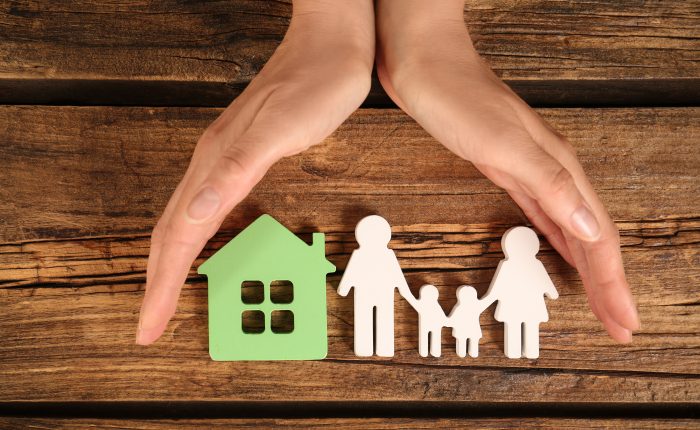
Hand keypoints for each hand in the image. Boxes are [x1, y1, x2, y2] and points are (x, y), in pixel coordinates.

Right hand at [136, 1, 374, 344]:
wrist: (333, 45)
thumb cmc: (314, 85)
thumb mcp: (280, 130)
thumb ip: (234, 171)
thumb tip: (193, 214)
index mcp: (216, 163)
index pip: (178, 238)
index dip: (161, 285)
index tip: (149, 325)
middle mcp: (214, 163)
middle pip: (173, 234)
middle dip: (159, 283)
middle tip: (150, 324)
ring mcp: (227, 159)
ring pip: (188, 223)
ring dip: (174, 264)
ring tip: (167, 295)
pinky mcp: (246, 157)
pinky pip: (211, 210)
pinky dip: (201, 240)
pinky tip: (207, 247)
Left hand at [376, 0, 639, 342]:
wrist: (421, 61)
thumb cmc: (456, 95)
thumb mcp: (501, 143)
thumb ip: (549, 184)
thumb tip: (591, 229)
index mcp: (558, 169)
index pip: (598, 238)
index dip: (613, 284)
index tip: (624, 322)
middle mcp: (551, 172)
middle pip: (591, 239)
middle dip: (608, 284)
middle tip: (620, 324)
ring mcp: (530, 171)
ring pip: (571, 230)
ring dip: (588, 267)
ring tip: (600, 299)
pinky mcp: (505, 170)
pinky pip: (543, 217)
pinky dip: (558, 243)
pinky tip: (560, 251)